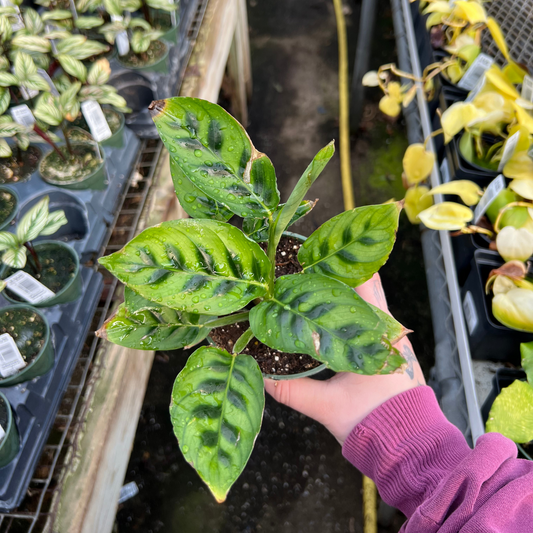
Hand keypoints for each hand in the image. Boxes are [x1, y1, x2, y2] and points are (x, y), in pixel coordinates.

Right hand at [264, 273, 424, 444]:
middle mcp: (391, 331)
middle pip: (366, 288)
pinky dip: (350, 314)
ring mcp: (393, 341)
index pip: (364, 283)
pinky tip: (329, 320)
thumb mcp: (326, 406)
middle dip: (337, 277)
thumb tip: (261, 376)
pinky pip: (370, 322)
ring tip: (313, 289)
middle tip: (306, 270)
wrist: (408, 448)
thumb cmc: (373, 423)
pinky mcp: (391, 354)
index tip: (313, 260)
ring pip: (368, 304)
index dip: (338, 267)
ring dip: (344, 295)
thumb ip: (291, 390)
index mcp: (378, 335)